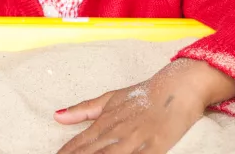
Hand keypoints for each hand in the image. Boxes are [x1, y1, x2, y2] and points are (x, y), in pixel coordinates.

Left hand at [54, 60, 234, 153]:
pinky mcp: (155, 148)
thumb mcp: (110, 99)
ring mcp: (136, 140)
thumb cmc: (143, 94)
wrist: (178, 87)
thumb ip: (83, 110)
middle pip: (90, 153)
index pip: (79, 143)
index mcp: (105, 121)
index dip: (66, 152)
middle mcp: (117, 132)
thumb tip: (57, 116)